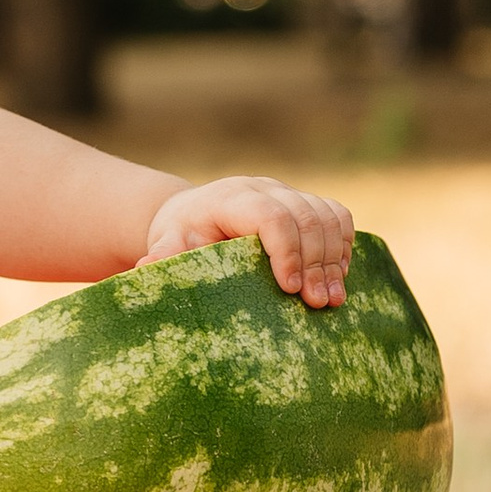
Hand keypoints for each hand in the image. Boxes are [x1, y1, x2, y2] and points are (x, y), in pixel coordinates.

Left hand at [142, 176, 354, 307]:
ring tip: (332, 300)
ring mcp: (288, 193)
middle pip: (305, 216)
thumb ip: (163, 253)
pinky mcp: (305, 203)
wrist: (192, 216)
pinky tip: (338, 275)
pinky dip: (343, 245)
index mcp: (230, 198)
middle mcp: (264, 188)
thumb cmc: (181, 236)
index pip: (270, 215)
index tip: (288, 288)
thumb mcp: (167, 244)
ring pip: (327, 216)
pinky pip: (337, 216)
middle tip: (317, 303)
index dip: (285, 250)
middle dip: (315, 263)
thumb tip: (147, 266)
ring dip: (334, 259)